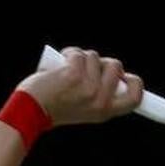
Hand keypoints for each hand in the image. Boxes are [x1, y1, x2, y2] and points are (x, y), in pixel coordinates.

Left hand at [16, 46, 143, 126]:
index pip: (134, 98)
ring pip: (95, 57)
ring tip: (65, 70)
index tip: (127, 76)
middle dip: (100, 61)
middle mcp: (100, 101)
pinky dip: (69, 53)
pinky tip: (58, 66)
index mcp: (105, 111)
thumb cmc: (53, 106)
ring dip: (81, 57)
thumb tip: (114, 70)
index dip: (136, 83)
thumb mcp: (83, 105)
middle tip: (82, 70)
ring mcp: (88, 88)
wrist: (28, 111)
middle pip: (116, 66)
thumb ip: (99, 91)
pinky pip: (79, 54)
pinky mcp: (74, 75)